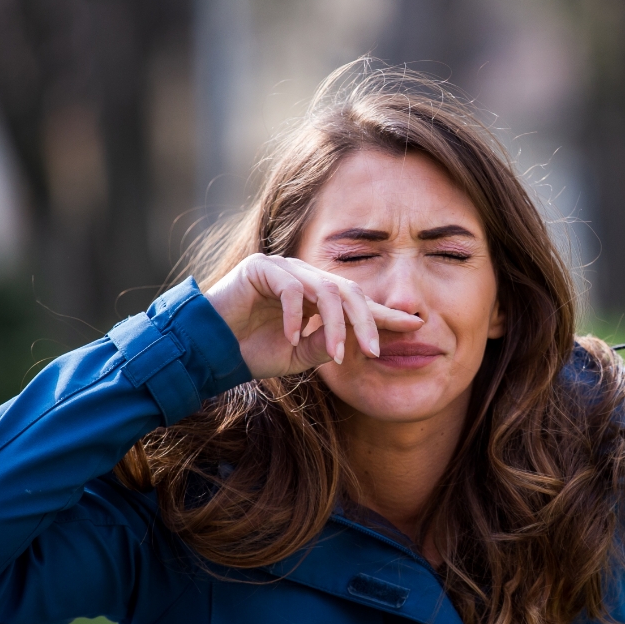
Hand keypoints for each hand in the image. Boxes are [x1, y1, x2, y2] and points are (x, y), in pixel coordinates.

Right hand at [203, 253, 423, 379]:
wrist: (209, 350)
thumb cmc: (253, 351)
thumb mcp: (301, 356)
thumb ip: (330, 345)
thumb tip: (361, 342)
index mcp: (318, 297)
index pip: (359, 302)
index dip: (385, 314)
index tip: (415, 326)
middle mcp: (306, 278)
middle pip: (350, 293)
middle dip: (366, 322)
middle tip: (375, 351)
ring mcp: (285, 269)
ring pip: (325, 291)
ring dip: (333, 325)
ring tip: (335, 355)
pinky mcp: (262, 267)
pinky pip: (291, 289)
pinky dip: (296, 316)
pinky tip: (292, 338)